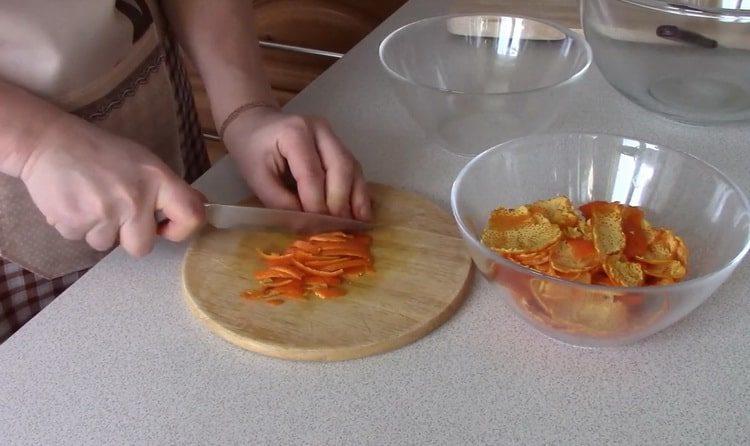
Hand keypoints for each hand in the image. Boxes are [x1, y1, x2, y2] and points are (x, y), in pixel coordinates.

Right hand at [19, 115, 205, 255]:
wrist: (49, 141)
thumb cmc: (100, 152)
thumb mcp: (144, 162)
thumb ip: (169, 188)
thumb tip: (200, 207)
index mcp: (158, 179)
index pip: (191, 216)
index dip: (181, 230)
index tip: (165, 227)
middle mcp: (135, 197)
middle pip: (143, 247)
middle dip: (129, 237)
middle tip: (116, 213)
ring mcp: (105, 211)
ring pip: (107, 244)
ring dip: (98, 228)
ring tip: (90, 199)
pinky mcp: (76, 221)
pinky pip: (81, 238)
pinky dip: (76, 225)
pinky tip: (73, 200)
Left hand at [222, 107, 371, 220]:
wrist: (255, 125)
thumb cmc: (252, 151)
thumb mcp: (256, 178)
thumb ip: (280, 201)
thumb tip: (307, 226)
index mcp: (295, 133)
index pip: (312, 173)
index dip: (316, 203)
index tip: (317, 228)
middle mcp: (320, 131)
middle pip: (340, 167)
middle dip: (340, 202)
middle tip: (338, 229)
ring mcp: (333, 136)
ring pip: (353, 168)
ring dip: (357, 198)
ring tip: (357, 225)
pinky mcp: (339, 146)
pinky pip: (354, 170)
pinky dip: (358, 192)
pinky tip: (360, 213)